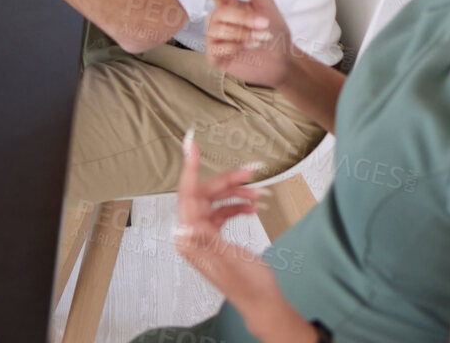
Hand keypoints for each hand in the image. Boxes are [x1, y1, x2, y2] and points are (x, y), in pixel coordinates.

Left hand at [173, 131, 302, 332]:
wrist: (264, 304)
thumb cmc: (249, 286)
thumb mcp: (229, 260)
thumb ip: (208, 241)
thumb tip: (185, 226)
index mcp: (191, 238)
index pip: (187, 195)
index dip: (190, 168)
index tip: (191, 145)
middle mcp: (192, 234)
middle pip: (204, 195)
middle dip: (227, 182)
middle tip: (250, 171)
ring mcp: (203, 235)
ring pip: (215, 201)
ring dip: (236, 194)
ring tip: (260, 192)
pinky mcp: (215, 236)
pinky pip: (222, 212)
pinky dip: (237, 205)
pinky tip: (253, 206)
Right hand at [206, 0, 296, 88]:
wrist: (283, 60)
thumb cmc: (274, 29)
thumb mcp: (264, 2)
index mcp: (228, 5)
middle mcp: (218, 20)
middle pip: (220, 14)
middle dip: (245, 21)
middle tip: (265, 26)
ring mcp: (214, 39)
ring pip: (218, 31)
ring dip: (243, 35)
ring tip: (258, 39)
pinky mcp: (215, 56)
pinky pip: (216, 48)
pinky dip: (234, 48)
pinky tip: (247, 48)